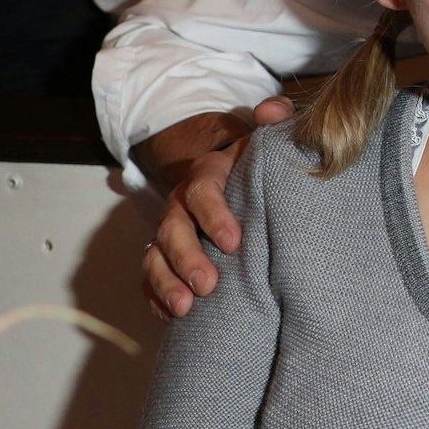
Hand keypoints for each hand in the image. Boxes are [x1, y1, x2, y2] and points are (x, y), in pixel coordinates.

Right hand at [137, 97, 295, 319]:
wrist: (240, 180)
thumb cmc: (259, 166)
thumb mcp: (268, 141)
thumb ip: (276, 120)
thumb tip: (272, 110)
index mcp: (207, 174)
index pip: (202, 191)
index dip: (214, 215)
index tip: (235, 242)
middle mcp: (181, 204)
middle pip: (173, 230)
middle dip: (187, 258)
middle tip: (208, 284)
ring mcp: (171, 232)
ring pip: (156, 256)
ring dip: (166, 283)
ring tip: (185, 309)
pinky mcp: (167, 258)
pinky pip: (152, 278)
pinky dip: (156, 297)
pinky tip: (171, 318)